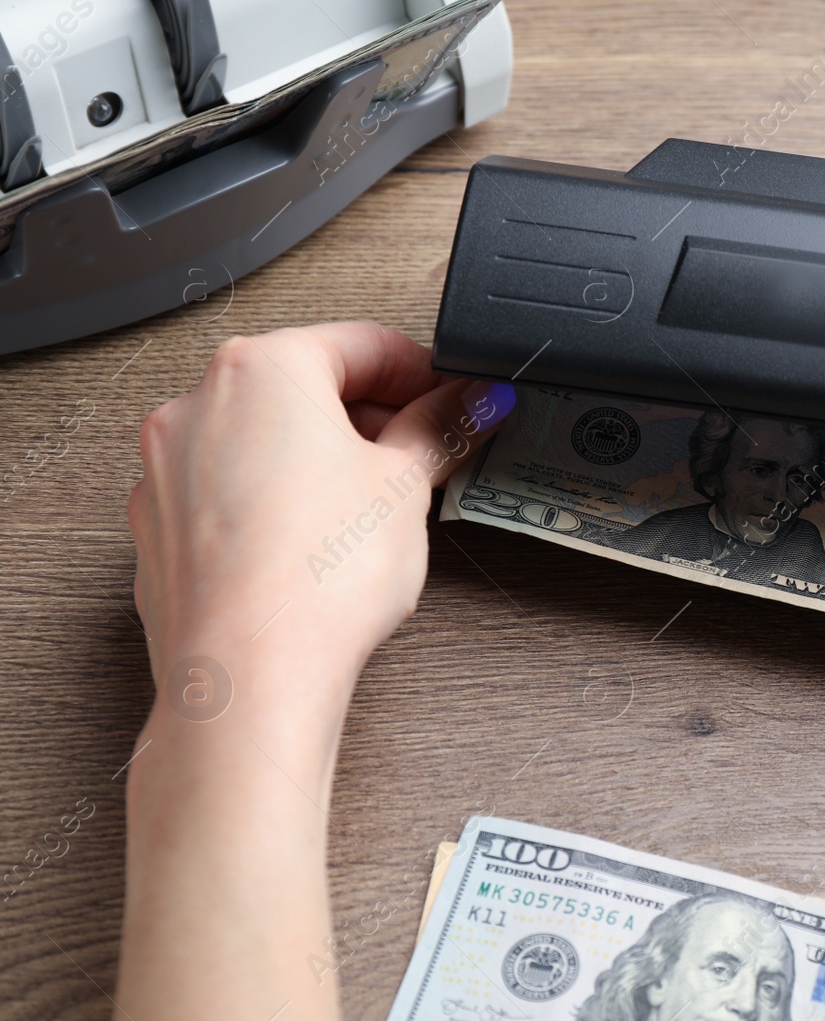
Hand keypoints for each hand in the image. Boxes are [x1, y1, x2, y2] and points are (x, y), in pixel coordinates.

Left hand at [129, 322, 513, 740]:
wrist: (249, 677)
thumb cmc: (314, 579)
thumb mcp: (407, 486)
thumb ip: (440, 429)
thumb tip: (468, 405)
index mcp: (261, 368)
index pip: (363, 343)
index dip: (423, 374)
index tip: (452, 402)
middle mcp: (199, 405)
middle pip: (306, 386)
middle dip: (371, 417)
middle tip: (424, 455)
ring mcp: (168, 468)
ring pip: (263, 438)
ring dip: (323, 458)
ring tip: (375, 507)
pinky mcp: (159, 528)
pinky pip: (230, 491)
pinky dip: (276, 500)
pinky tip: (319, 541)